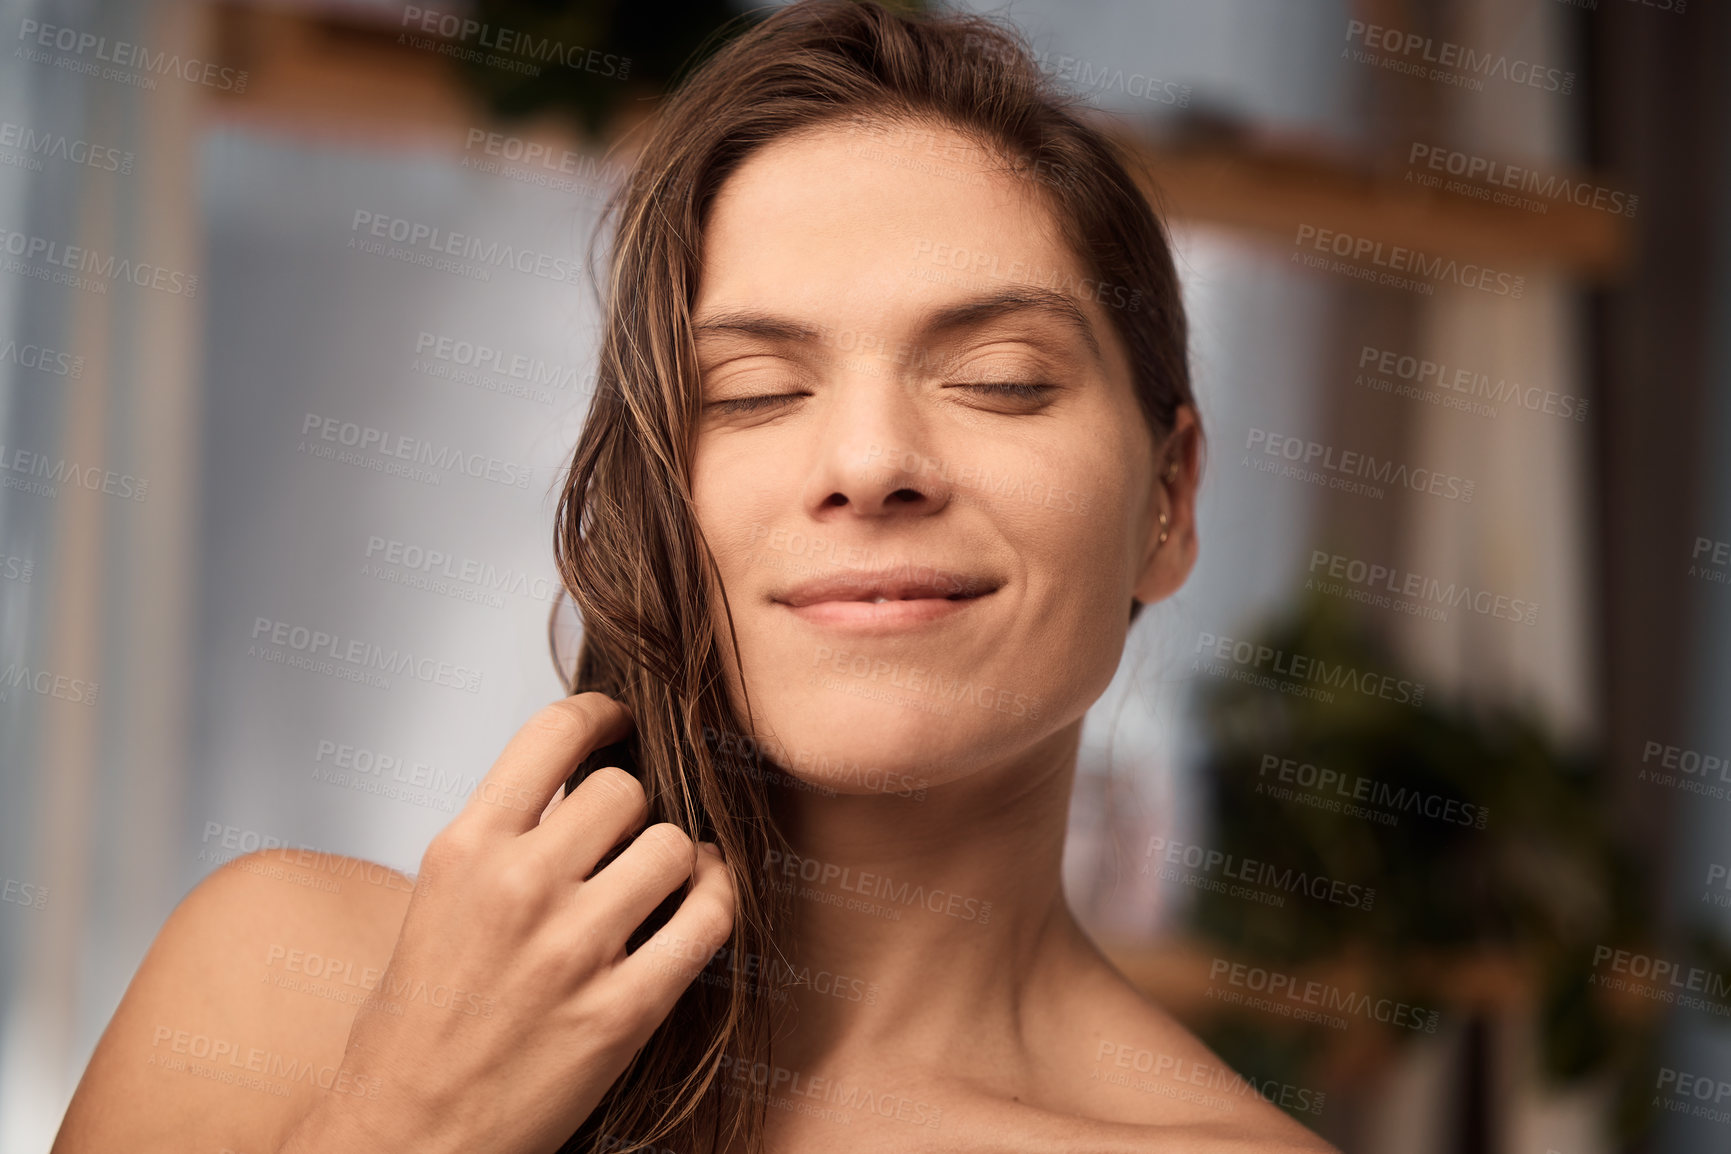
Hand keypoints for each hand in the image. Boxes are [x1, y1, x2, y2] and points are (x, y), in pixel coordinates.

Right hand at [278, 694, 734, 1153]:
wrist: (407, 1138)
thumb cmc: (416, 1027)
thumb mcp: (436, 901)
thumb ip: (504, 837)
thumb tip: (580, 782)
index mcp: (464, 850)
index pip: (553, 732)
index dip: (601, 716)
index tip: (617, 725)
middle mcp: (518, 887)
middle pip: (625, 789)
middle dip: (633, 811)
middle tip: (624, 843)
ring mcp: (572, 950)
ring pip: (673, 847)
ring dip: (675, 862)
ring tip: (659, 883)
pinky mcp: (619, 1012)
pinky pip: (706, 921)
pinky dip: (716, 904)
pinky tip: (698, 909)